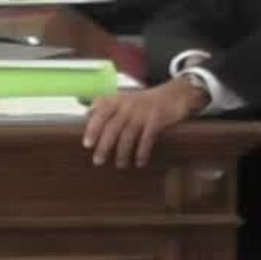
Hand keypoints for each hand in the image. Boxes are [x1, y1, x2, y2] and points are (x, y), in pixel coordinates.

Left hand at [81, 78, 207, 168]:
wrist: (174, 94)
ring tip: (120, 165)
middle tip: (98, 161)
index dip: (93, 129)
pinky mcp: (157, 119)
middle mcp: (128, 105)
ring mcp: (143, 112)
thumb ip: (105, 104)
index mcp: (117, 100)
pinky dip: (142, 152)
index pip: (101, 113)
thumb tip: (86, 113)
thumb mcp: (124, 98)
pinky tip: (139, 162)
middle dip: (104, 146)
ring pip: (128, 135)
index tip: (87, 144)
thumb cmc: (143, 101)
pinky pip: (147, 138)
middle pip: (113, 127)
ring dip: (122, 153)